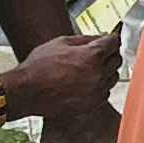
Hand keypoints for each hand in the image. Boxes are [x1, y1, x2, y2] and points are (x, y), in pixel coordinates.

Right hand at [0, 31, 121, 123]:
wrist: (26, 92)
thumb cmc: (39, 66)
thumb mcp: (61, 42)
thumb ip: (85, 39)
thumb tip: (100, 37)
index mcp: (92, 55)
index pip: (114, 43)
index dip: (111, 38)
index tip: (110, 39)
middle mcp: (98, 74)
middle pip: (117, 60)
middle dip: (110, 54)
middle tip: (100, 53)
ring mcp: (96, 91)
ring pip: (113, 77)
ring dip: (106, 71)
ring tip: (90, 68)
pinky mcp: (91, 105)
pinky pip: (105, 92)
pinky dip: (100, 86)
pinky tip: (87, 83)